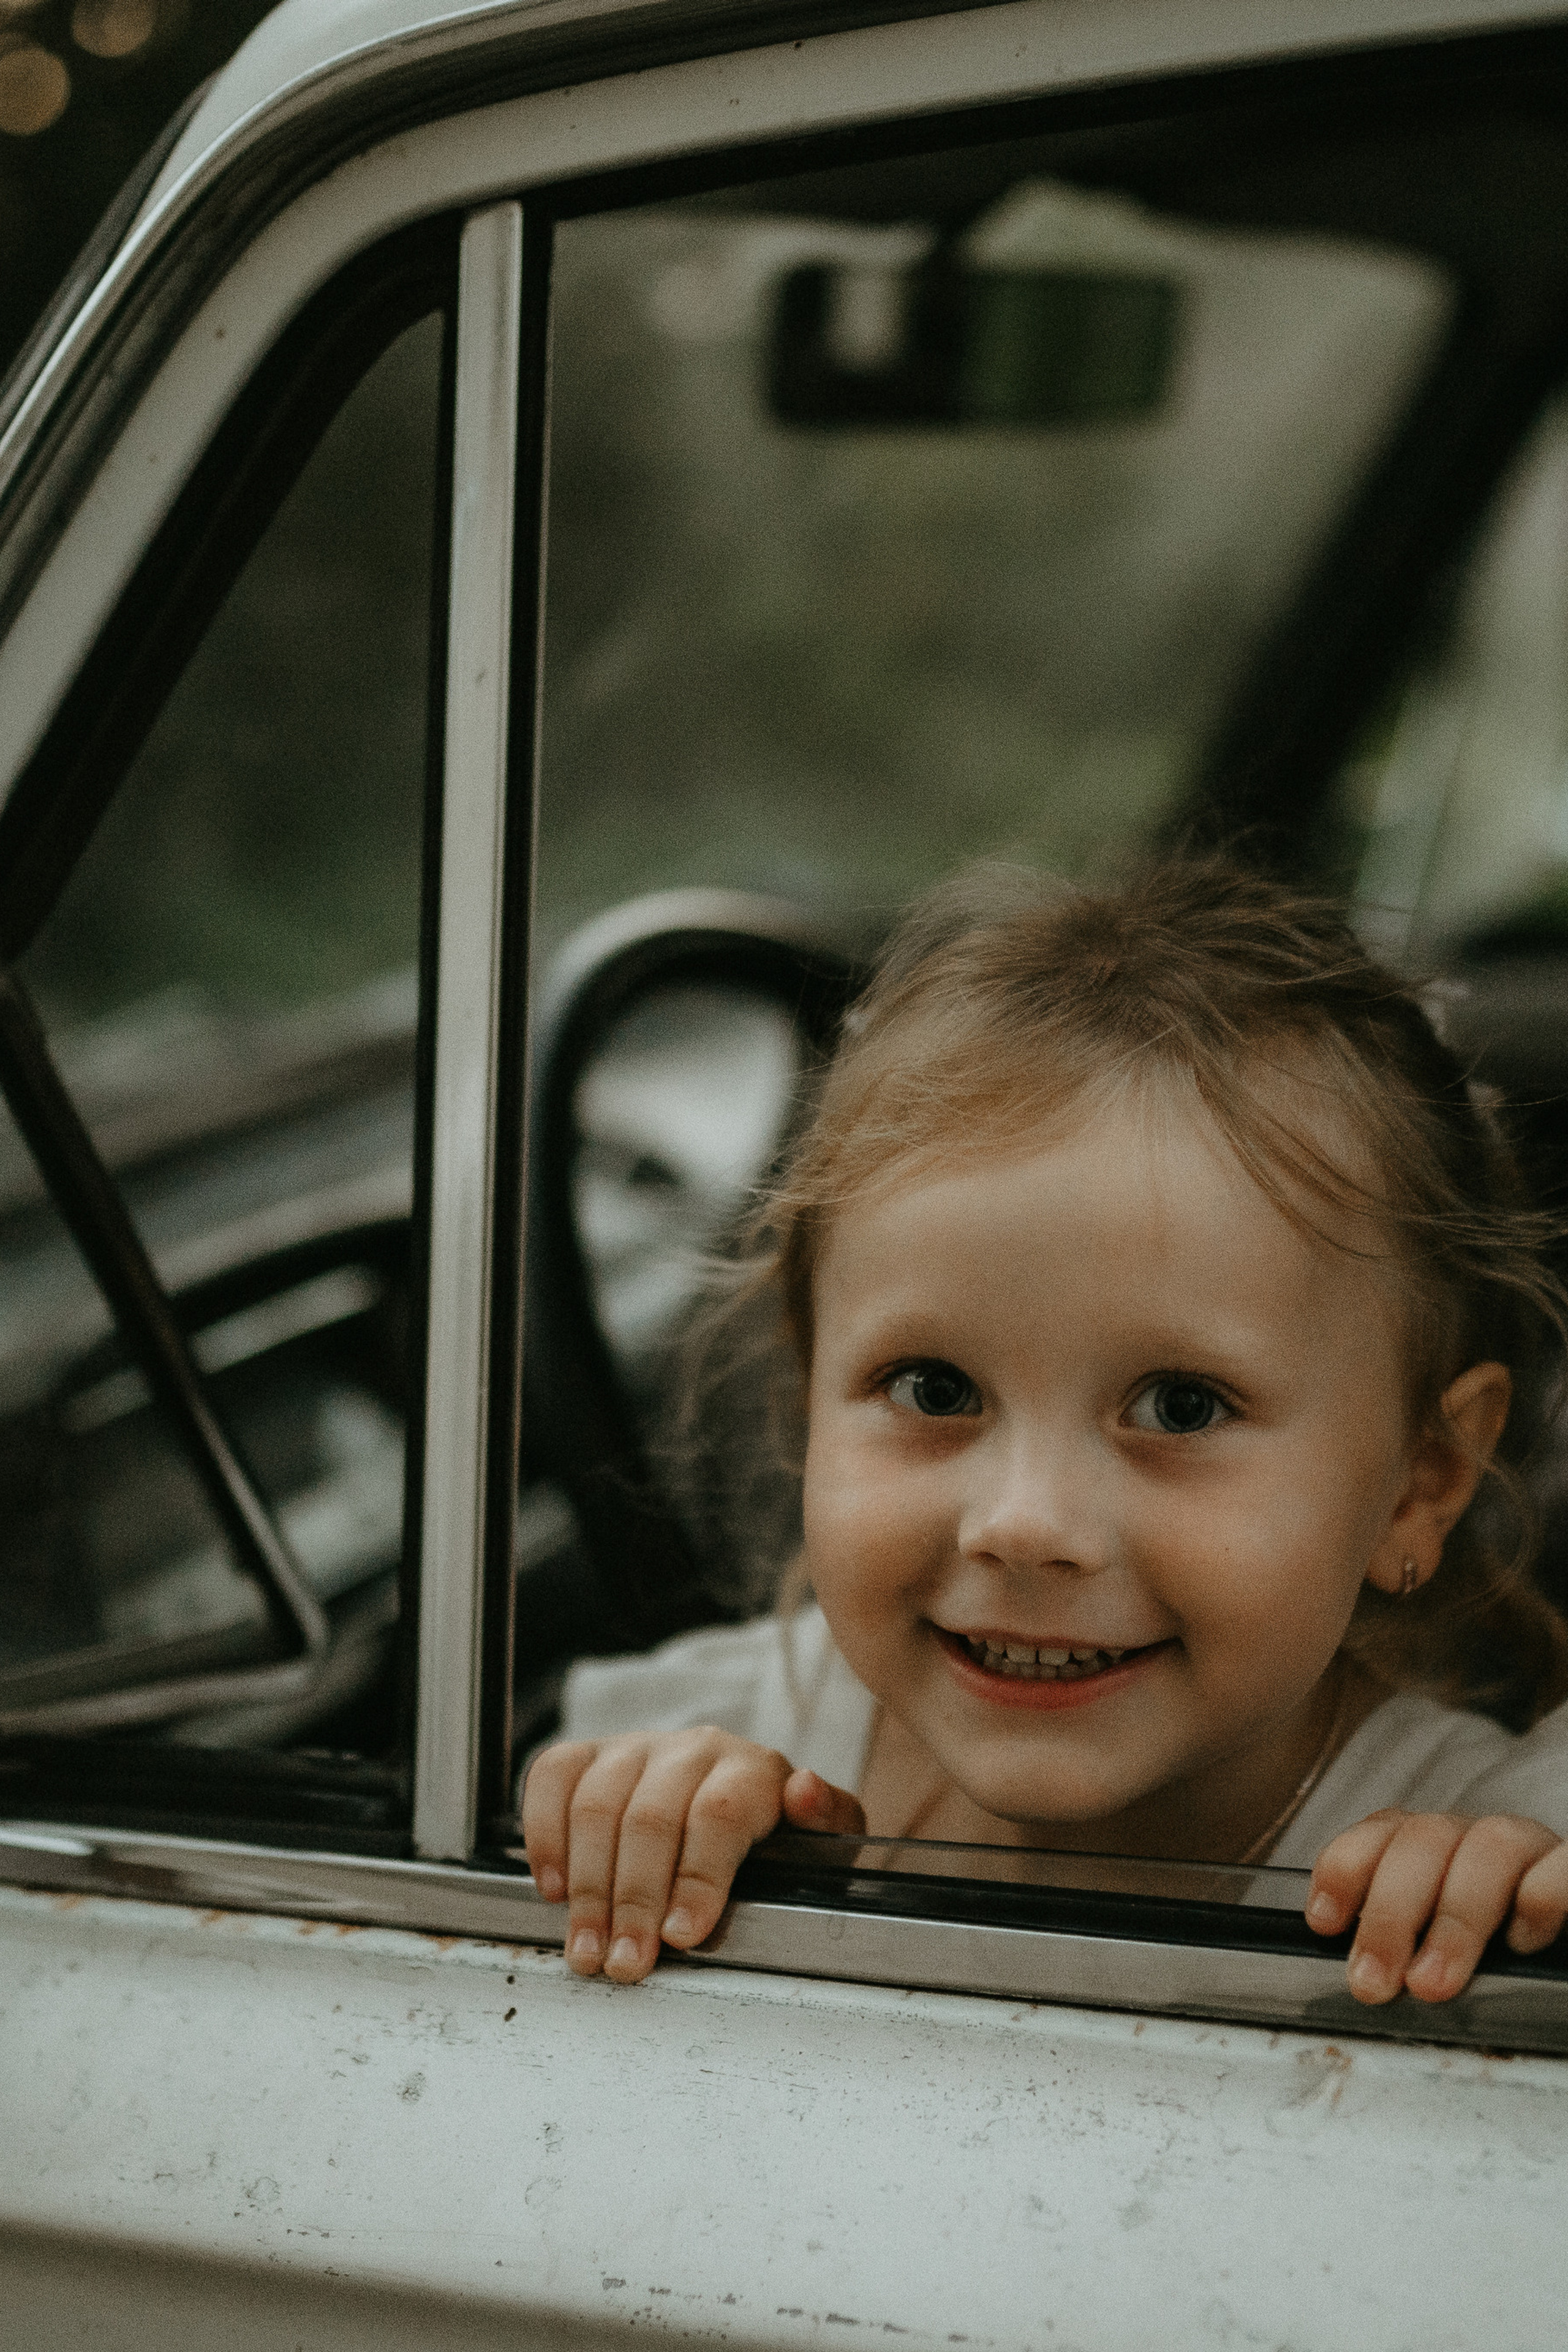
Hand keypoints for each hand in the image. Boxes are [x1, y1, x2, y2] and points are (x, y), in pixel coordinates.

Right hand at [521, 1728, 865, 1983]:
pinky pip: (553, 1776)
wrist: (736, 1798)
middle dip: (634, 1901)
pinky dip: (545, 1833)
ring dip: (587, 1888)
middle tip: (626, 1963)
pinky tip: (555, 1888)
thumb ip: (827, 1820)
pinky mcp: (590, 1755)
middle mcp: (691, 1750)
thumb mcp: (820, 1841)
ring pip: (596, 1804)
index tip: (682, 1936)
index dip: (697, 1877)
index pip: (719, 1813)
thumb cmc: (776, 1837)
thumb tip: (805, 1789)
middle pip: (650, 1817)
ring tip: (588, 1949)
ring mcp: (636, 1748)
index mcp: (752, 1770)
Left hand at [1305, 1809, 1567, 2002]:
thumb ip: (1400, 1943)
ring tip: (1431, 1983)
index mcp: (1437, 1849)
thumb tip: (1355, 1974)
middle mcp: (1477, 1840)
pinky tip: (1519, 1942)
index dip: (1345, 1868)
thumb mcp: (1432, 1941)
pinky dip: (1537, 1899)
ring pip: (1488, 1847)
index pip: (1382, 1831)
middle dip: (1390, 1913)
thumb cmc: (1497, 1952)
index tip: (1324, 1924)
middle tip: (1373, 1982)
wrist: (1561, 1942)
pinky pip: (1559, 1867)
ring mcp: (1531, 1850)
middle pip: (1424, 1840)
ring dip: (1453, 1920)